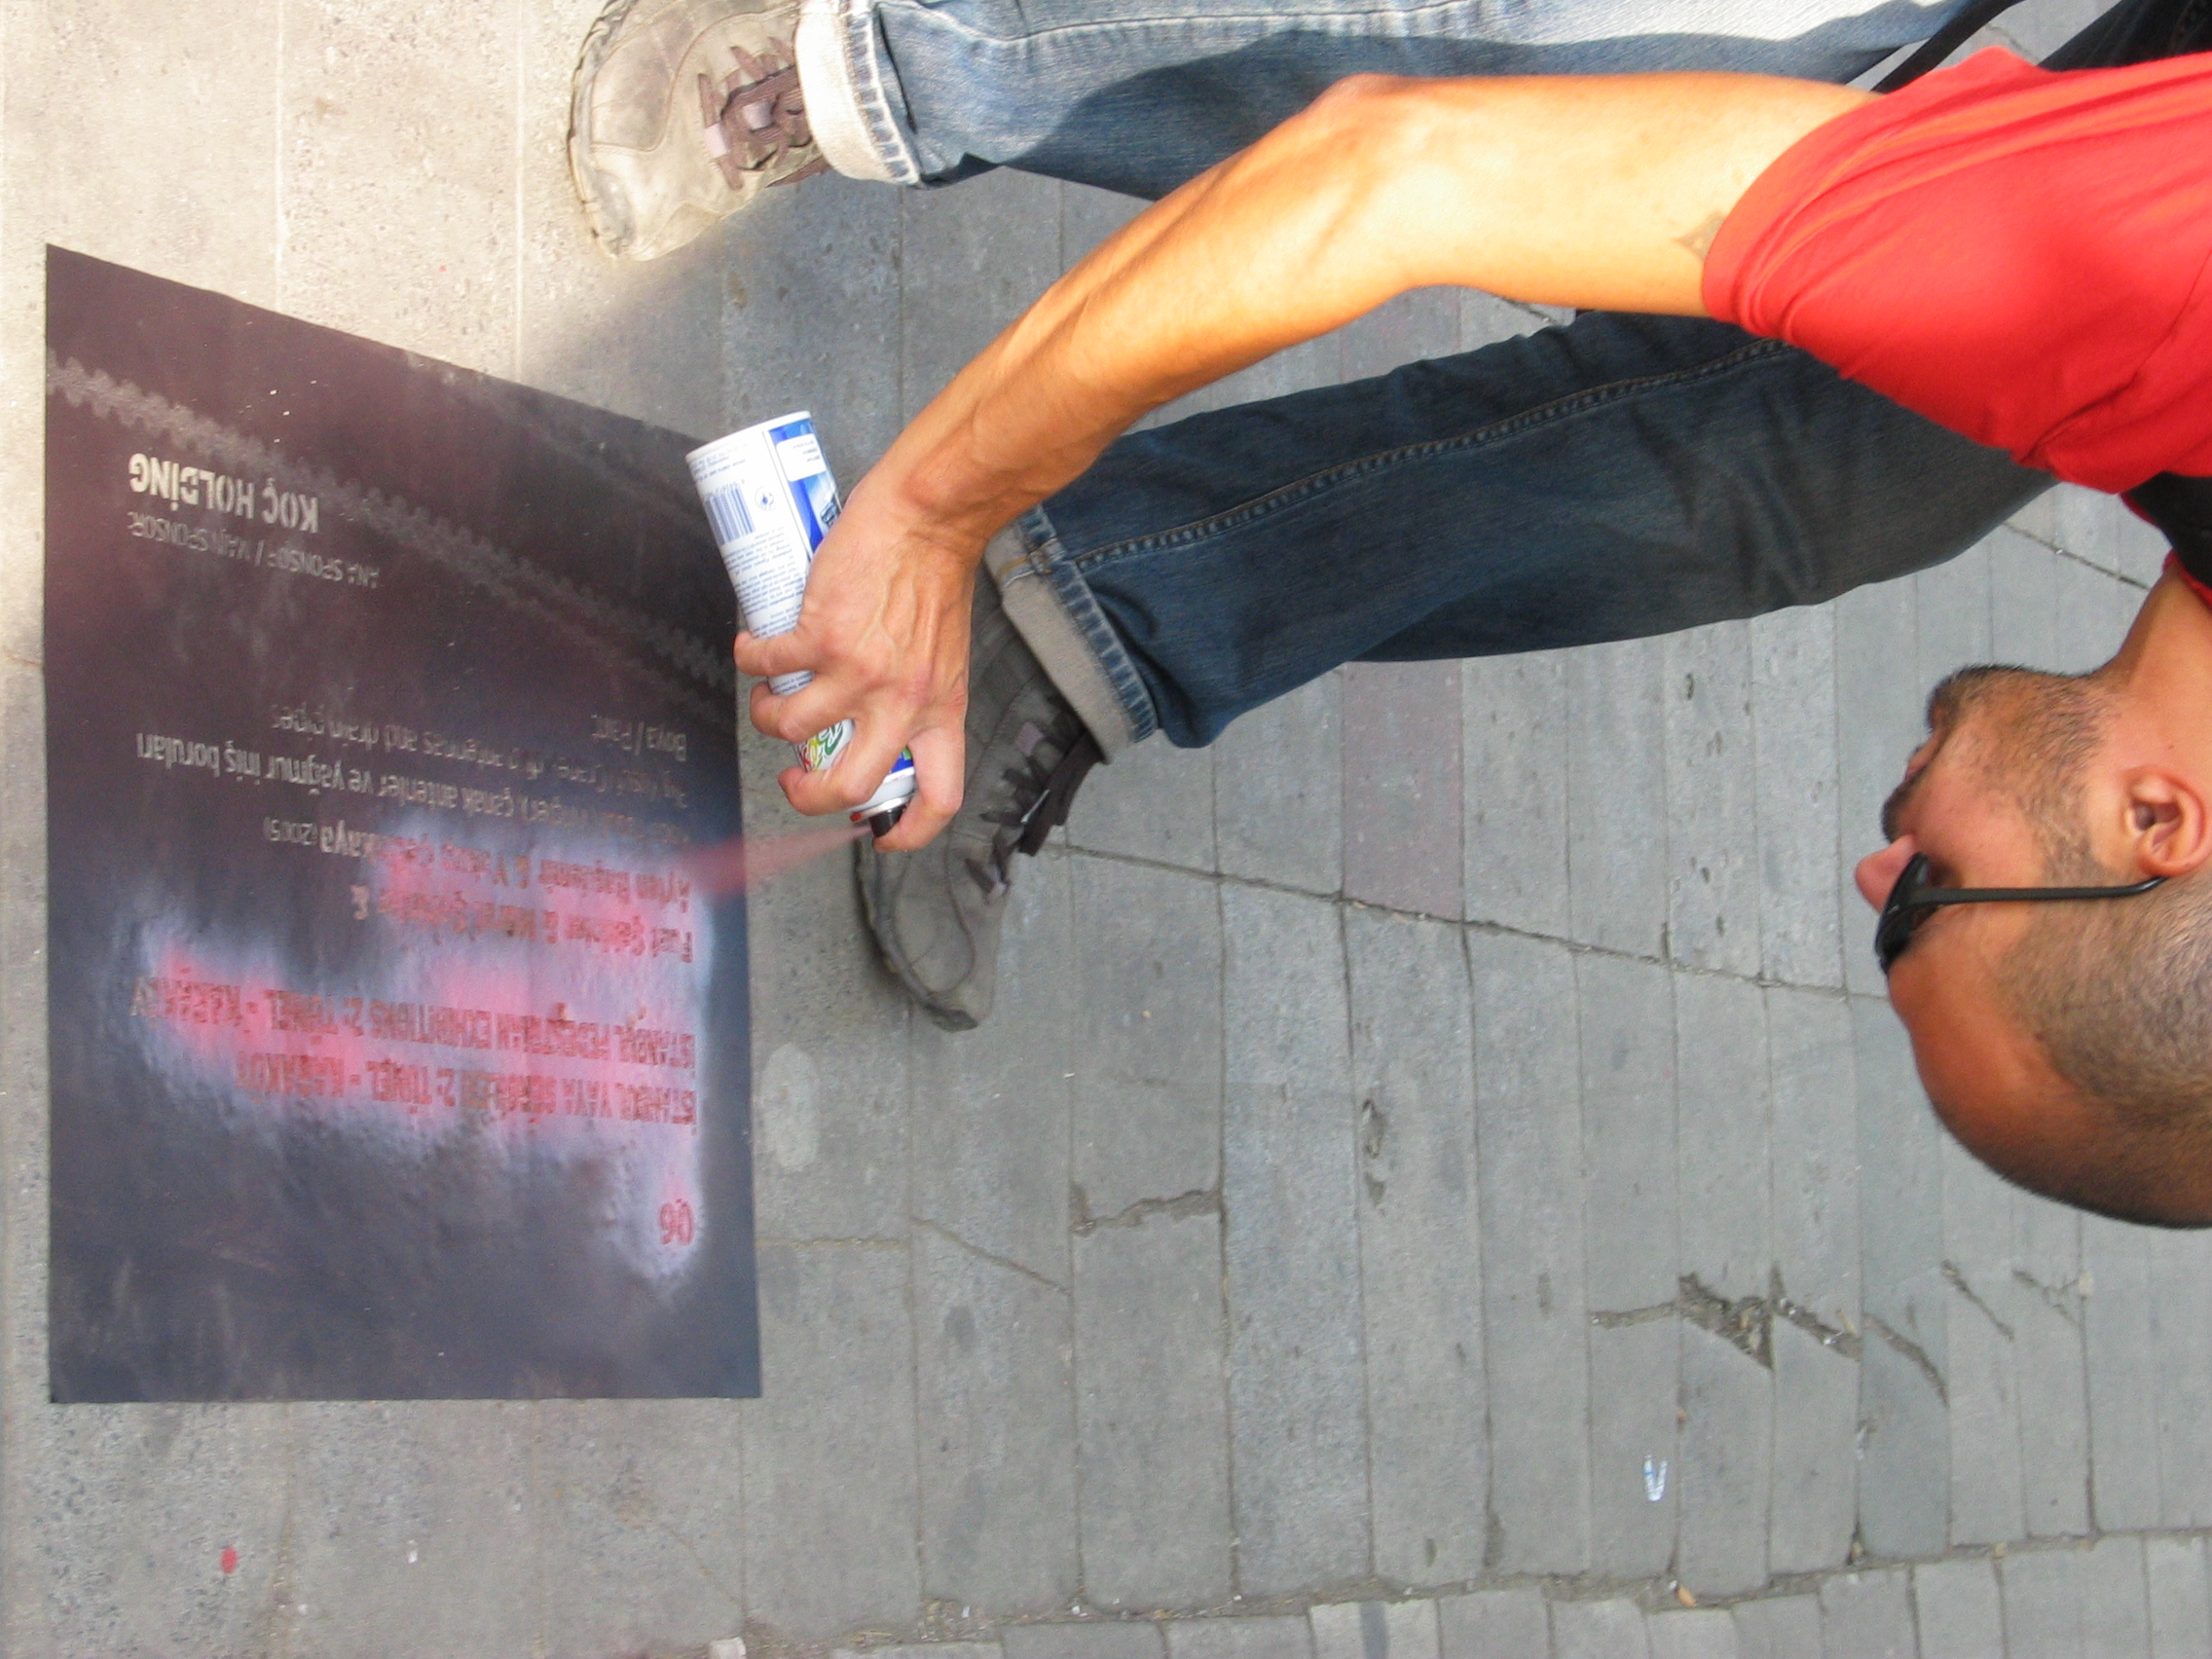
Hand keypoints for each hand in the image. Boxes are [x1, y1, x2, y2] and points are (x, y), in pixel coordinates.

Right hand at [734, 470, 984, 850]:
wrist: (929, 517)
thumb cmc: (935, 574)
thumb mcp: (943, 652)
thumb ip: (918, 690)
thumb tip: (876, 713)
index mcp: (941, 710)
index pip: (939, 795)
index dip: (908, 830)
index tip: (882, 835)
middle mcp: (902, 702)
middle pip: (852, 786)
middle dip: (809, 796)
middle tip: (794, 778)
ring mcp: (860, 672)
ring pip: (792, 727)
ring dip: (768, 717)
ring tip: (771, 695)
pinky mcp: (822, 635)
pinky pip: (768, 667)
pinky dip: (750, 661)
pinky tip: (752, 647)